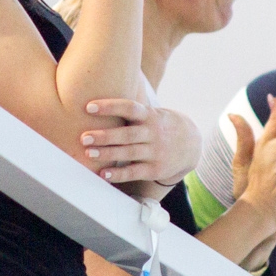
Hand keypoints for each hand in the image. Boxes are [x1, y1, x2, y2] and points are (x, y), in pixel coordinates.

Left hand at [79, 99, 200, 185]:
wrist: (190, 144)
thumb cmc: (159, 125)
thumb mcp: (151, 113)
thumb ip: (130, 111)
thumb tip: (96, 101)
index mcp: (150, 116)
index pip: (129, 108)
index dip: (110, 106)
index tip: (89, 107)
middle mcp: (153, 133)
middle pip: (127, 134)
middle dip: (105, 135)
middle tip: (84, 136)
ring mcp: (155, 152)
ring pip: (129, 153)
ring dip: (108, 153)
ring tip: (88, 153)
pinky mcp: (156, 169)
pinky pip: (135, 172)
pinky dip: (118, 174)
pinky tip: (103, 174)